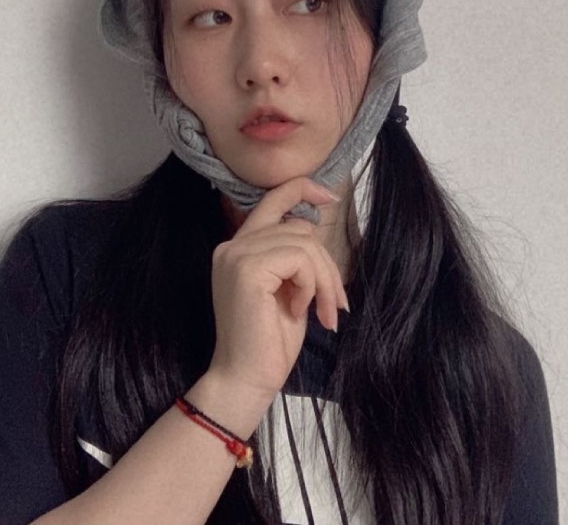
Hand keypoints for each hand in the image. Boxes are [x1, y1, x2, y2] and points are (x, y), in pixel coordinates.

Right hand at [207, 177, 348, 403]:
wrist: (246, 379)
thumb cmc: (269, 341)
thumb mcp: (288, 289)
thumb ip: (293, 257)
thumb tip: (315, 229)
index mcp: (239, 248)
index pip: (271, 200)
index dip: (302, 188)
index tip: (330, 197)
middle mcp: (232, 246)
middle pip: (300, 228)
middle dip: (326, 265)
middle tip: (335, 304)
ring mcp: (236, 255)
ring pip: (305, 243)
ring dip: (324, 280)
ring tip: (323, 312)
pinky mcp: (247, 269)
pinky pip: (299, 259)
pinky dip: (311, 285)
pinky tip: (300, 310)